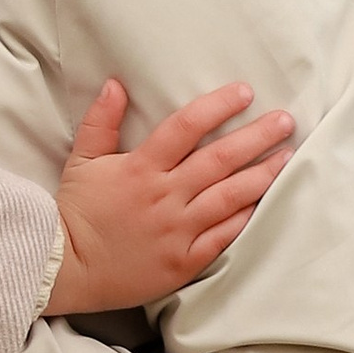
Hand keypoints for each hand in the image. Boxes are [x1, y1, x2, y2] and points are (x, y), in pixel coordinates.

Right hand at [47, 78, 295, 317]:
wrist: (66, 268)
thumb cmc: (76, 212)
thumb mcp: (81, 160)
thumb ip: (100, 122)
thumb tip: (115, 84)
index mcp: (140, 168)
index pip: (186, 127)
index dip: (218, 107)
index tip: (244, 92)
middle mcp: (164, 196)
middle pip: (219, 159)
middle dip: (256, 137)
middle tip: (285, 120)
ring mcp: (176, 230)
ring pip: (229, 196)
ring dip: (261, 174)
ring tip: (287, 156)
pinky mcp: (183, 260)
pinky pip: (223, 236)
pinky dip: (245, 217)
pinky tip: (264, 201)